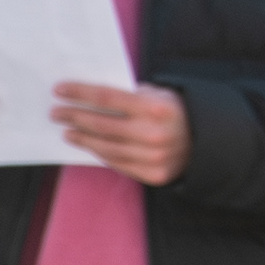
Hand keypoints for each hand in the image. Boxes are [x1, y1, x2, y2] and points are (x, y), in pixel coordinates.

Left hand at [53, 81, 186, 184]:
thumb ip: (132, 95)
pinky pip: (116, 163)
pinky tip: (88, 145)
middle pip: (101, 124)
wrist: (207, 143)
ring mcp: (152, 157)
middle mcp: (153, 133)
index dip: (80, 93)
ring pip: (105, 147)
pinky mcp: (152, 174)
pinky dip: (99, 153)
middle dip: (74, 116)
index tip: (60, 90)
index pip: (107, 98)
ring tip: (68, 131)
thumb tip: (92, 97)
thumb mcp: (161, 94)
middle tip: (57, 113)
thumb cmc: (177, 113)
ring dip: (81, 138)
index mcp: (156, 107)